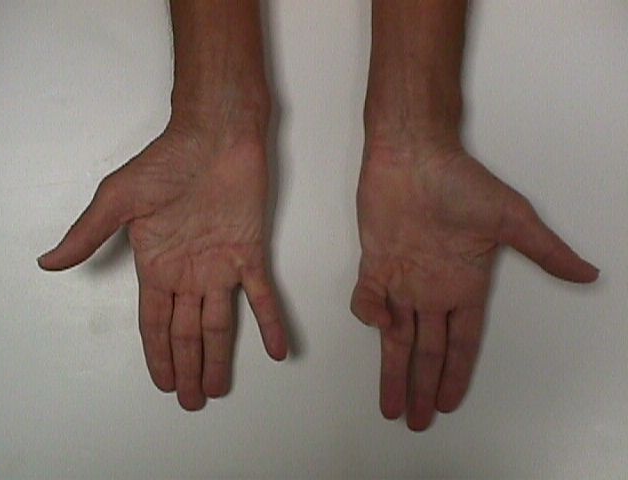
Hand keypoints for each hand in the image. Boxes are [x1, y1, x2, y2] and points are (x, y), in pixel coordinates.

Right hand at [38, 125, 287, 409]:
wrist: (214, 135)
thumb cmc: (166, 162)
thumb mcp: (118, 199)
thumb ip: (90, 234)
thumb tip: (49, 263)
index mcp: (157, 265)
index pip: (156, 322)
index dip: (158, 353)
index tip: (163, 383)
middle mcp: (190, 273)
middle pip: (187, 331)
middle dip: (188, 366)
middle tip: (192, 400)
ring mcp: (221, 266)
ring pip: (220, 323)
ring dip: (218, 357)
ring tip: (217, 389)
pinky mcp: (251, 253)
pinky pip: (263, 295)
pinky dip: (270, 322)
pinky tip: (277, 351)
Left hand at [351, 141, 597, 430]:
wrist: (414, 154)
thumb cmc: (461, 183)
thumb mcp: (511, 219)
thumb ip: (544, 251)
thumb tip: (589, 274)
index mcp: (464, 286)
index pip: (460, 343)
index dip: (454, 375)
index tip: (448, 405)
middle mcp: (433, 290)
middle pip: (427, 350)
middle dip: (421, 386)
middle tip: (416, 422)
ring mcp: (402, 278)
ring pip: (395, 337)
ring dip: (392, 371)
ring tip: (391, 407)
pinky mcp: (375, 263)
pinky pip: (366, 299)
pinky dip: (368, 315)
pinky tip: (379, 327)